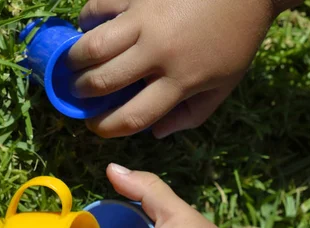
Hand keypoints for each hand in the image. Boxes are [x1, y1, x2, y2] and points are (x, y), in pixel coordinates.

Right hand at [67, 0, 276, 137]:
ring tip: (73, 65)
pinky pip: (98, 7)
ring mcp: (146, 19)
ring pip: (93, 46)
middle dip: (82, 93)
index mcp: (180, 81)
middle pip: (103, 82)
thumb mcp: (223, 85)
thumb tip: (155, 132)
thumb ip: (191, 115)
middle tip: (79, 92)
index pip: (132, 116)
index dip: (106, 128)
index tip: (96, 126)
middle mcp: (158, 52)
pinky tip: (89, 28)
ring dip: (75, 60)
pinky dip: (86, 20)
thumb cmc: (236, 39)